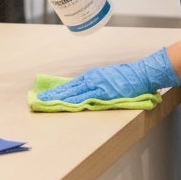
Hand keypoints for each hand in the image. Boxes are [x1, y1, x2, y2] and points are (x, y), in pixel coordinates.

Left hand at [36, 47, 179, 102]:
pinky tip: (63, 104)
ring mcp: (96, 86)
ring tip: (44, 103)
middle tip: (37, 101)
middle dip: (52, 95)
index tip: (45, 96)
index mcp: (93, 77)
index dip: (57, 91)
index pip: (71, 86)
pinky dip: (72, 102)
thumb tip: (88, 92)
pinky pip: (84, 98)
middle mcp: (92, 80)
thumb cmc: (130, 78)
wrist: (143, 74)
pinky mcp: (103, 92)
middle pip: (68, 89)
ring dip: (58, 99)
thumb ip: (99, 85)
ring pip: (72, 93)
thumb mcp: (110, 79)